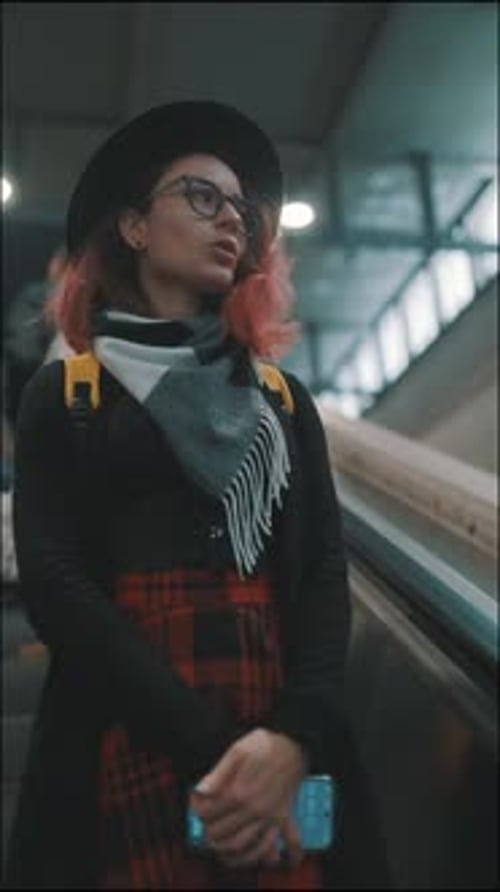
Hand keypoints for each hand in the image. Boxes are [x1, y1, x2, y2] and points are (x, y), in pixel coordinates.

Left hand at [189, 728, 307, 868]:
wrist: (294, 742)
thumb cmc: (266, 744)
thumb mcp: (238, 750)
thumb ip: (218, 773)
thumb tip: (200, 790)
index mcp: (240, 792)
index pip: (210, 813)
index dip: (197, 810)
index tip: (195, 805)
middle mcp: (255, 809)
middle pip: (224, 833)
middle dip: (209, 833)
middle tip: (204, 826)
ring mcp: (270, 816)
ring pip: (246, 847)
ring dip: (229, 853)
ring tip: (220, 848)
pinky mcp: (283, 818)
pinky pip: (279, 845)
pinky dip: (269, 855)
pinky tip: (264, 860)